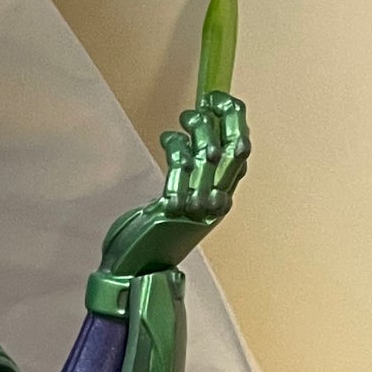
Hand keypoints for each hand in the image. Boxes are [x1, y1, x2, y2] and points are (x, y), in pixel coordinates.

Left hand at [99, 90, 249, 275]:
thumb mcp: (180, 201)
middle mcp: (215, 203)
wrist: (131, 270)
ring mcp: (197, 208)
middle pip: (235, 150)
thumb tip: (200, 133)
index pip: (240, 154)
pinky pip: (181, 165)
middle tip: (207, 101)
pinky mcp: (175, 209)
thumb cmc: (149, 236)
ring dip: (197, 128)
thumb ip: (193, 176)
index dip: (235, 122)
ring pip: (209, 153)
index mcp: (220, 199)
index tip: (221, 100)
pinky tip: (167, 137)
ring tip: (183, 118)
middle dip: (224, 118)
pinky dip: (175, 145)